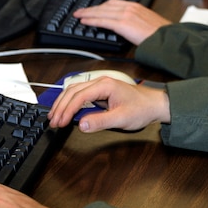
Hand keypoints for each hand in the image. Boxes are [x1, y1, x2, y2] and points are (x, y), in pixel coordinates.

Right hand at [48, 77, 169, 132]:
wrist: (154, 104)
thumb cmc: (142, 108)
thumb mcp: (122, 118)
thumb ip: (101, 121)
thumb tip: (82, 125)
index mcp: (104, 85)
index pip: (79, 96)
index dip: (67, 110)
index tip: (60, 122)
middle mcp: (100, 82)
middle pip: (72, 91)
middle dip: (61, 106)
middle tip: (53, 121)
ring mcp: (100, 86)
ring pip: (74, 91)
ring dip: (63, 103)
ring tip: (55, 116)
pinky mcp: (101, 92)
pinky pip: (81, 95)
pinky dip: (70, 103)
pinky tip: (66, 111)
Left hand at [73, 0, 170, 44]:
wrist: (167, 38)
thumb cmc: (161, 34)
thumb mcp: (148, 22)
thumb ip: (136, 21)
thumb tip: (129, 27)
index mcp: (136, 6)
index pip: (113, 3)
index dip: (101, 6)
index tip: (94, 8)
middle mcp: (129, 7)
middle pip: (105, 5)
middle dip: (92, 8)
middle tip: (81, 11)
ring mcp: (126, 14)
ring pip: (102, 11)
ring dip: (88, 13)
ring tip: (79, 16)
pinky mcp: (123, 24)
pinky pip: (103, 21)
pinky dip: (92, 20)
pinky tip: (85, 22)